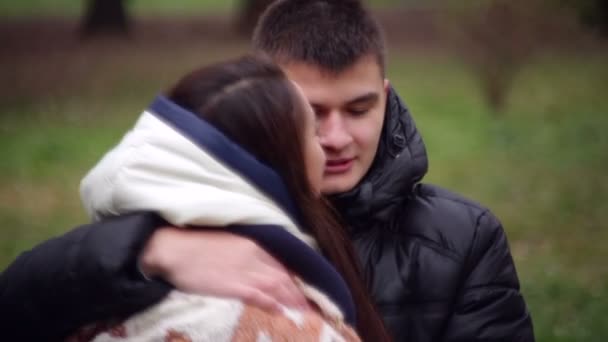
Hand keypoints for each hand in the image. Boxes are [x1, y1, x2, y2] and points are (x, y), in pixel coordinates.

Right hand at [139, 227, 309, 312]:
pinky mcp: (233, 285)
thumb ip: (243, 254)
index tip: (306, 288)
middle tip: (314, 305)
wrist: (171, 248)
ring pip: (278, 286)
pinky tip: (283, 312)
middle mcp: (254, 256)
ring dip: (293, 300)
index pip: (282, 263)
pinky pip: (260, 296)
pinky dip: (274, 304)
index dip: (296, 277)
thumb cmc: (194, 246)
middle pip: (284, 276)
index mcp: (252, 244)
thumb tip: (255, 266)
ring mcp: (245, 270)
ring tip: (306, 312)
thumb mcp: (225, 245)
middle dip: (300, 291)